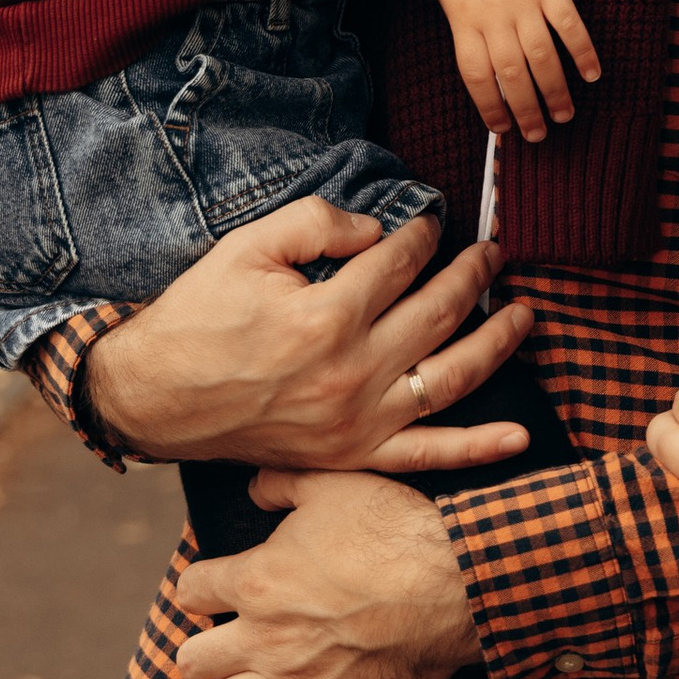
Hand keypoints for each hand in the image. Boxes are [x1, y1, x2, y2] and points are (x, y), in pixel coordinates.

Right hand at [85, 195, 534, 475]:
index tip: (430, 221)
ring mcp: (356, 421)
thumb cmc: (198, 318)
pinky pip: (425, 456)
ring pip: (450, 378)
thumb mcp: (246, 248)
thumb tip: (378, 228)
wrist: (155, 399)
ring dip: (497, 342)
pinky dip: (476, 449)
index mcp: (327, 318)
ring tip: (523, 312)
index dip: (422, 234)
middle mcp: (352, 373)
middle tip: (492, 252)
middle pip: (438, 313)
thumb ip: (317, 222)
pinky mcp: (350, 455)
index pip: (400, 263)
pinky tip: (518, 436)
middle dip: (473, 275)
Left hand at [174, 475, 478, 678]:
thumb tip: (255, 488)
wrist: (453, 586)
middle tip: (217, 650)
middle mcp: (261, 637)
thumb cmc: (395, 531)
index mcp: (256, 579)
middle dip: (199, 654)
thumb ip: (283, 484)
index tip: (211, 593)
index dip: (199, 590)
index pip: (190, 592)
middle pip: (190, 660)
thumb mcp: (334, 485)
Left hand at [438, 0, 602, 141]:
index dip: (490, 108)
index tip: (503, 129)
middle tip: (538, 134)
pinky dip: (583, 52)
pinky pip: (570, 24)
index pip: (476, 77)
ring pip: (542, 57)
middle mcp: (494, 14)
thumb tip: (486, 80)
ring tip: (564, 115)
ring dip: (555, 91)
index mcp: (464, 19)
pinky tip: (592, 74)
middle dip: (526, 110)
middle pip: (512, 74)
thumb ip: (467, 33)